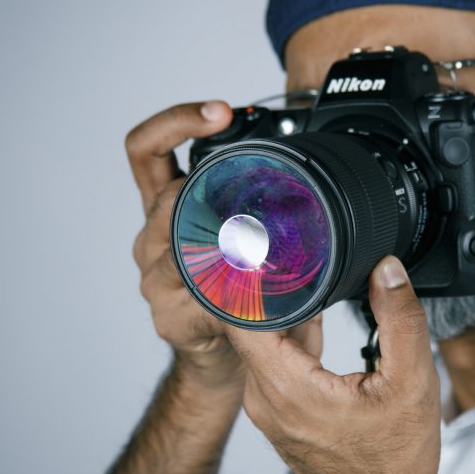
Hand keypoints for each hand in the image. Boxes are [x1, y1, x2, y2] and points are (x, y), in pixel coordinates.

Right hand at [126, 100, 323, 389]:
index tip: (221, 111)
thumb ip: (271, 211)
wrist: (225, 362)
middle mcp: (153, 238)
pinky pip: (198, 296)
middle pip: (164, 197)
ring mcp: (157, 279)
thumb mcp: (250, 241)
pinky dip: (228, 291)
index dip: (176, 121)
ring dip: (220, 241)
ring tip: (252, 241)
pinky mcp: (171, 317)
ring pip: (181, 245)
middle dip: (206, 188)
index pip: (148, 149)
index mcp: (168, 208)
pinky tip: (248, 293)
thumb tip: (326, 183)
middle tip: (248, 183)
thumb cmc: (237, 294)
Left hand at [226, 256, 440, 473]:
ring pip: (259, 340)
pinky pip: (269, 360)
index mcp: (287, 388)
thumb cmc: (397, 458)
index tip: (264, 248)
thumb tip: (387, 270)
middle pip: (247, 323)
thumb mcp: (412, 380)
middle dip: (267, 286)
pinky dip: (285, 335)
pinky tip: (312, 316)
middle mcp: (264, 399)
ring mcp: (267, 409)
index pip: (239, 317)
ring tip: (306, 277)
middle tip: (292, 251)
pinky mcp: (276, 414)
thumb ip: (400, 317)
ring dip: (279, 311)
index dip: (247, 279)